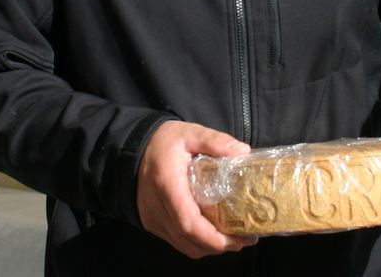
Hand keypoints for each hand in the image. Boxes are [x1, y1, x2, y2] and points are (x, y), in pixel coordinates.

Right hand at [136, 121, 256, 258]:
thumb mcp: (189, 133)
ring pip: (184, 246)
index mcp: (167, 185)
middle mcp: (156, 208)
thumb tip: (243, 151)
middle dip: (220, 246)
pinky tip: (213, 234)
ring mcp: (152, 219)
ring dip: (209, 248)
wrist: (134, 148)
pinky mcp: (152, 223)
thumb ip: (214, 141)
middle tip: (245, 239)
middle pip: (189, 241)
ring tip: (234, 239)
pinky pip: (177, 242)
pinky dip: (197, 244)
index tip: (239, 239)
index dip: (213, 238)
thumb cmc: (163, 142)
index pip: (188, 222)